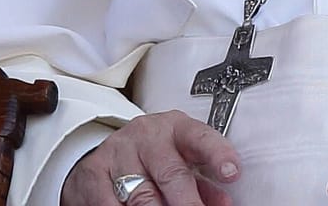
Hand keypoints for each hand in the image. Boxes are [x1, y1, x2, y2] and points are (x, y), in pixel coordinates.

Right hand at [63, 110, 239, 205]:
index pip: (200, 138)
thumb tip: (223, 203)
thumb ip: (203, 183)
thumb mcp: (182, 160)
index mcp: (176, 129)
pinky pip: (110, 202)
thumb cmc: (155, 157)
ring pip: (141, 194)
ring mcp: (119, 152)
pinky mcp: (95, 171)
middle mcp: (148, 136)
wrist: (108, 151)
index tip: (232, 173)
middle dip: (187, 202)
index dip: (217, 155)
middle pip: (171, 172)